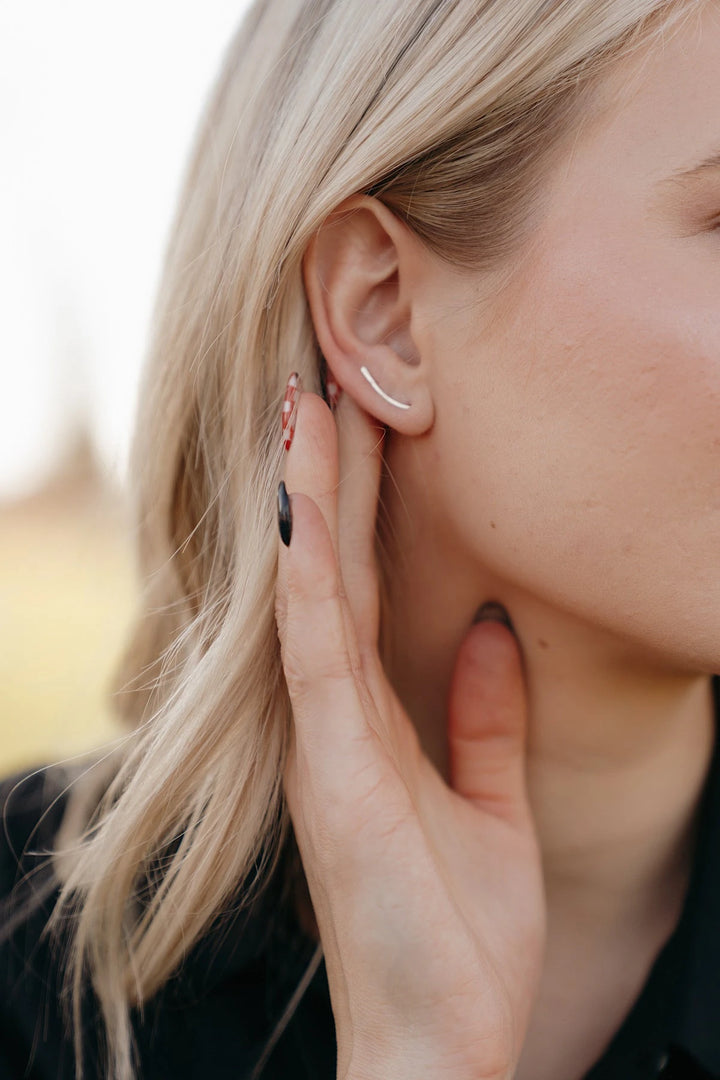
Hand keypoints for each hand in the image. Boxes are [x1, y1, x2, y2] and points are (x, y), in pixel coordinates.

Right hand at [274, 384, 545, 1079]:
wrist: (441, 1040)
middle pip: (333, 573)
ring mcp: (326, 740)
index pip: (364, 588)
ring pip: (312, 594)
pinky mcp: (333, 770)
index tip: (369, 424)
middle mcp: (333, 718)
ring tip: (306, 413)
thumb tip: (493, 628)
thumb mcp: (492, 803)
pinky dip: (310, 578)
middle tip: (328, 384)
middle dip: (331, 477)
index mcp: (368, 721)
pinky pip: (315, 653)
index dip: (363, 506)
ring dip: (309, 503)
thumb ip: (485, 715)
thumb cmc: (459, 933)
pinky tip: (307, 515)